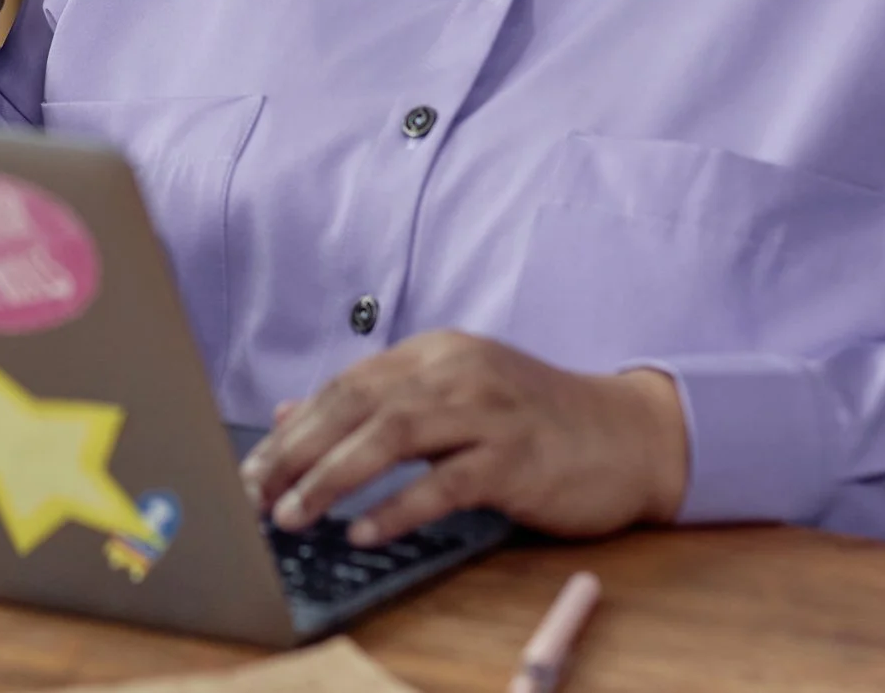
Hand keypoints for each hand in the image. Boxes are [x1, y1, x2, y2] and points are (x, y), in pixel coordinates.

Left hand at [238, 330, 688, 545]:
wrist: (630, 434)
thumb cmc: (535, 422)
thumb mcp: (453, 399)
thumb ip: (378, 404)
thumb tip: (291, 415)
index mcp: (435, 353)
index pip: (346, 385)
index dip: (294, 428)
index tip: (253, 470)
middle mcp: (457, 370)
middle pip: (358, 404)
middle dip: (298, 452)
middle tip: (256, 495)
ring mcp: (489, 411)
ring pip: (392, 435)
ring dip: (333, 477)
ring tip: (294, 515)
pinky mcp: (517, 457)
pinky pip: (445, 482)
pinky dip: (398, 507)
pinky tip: (363, 530)